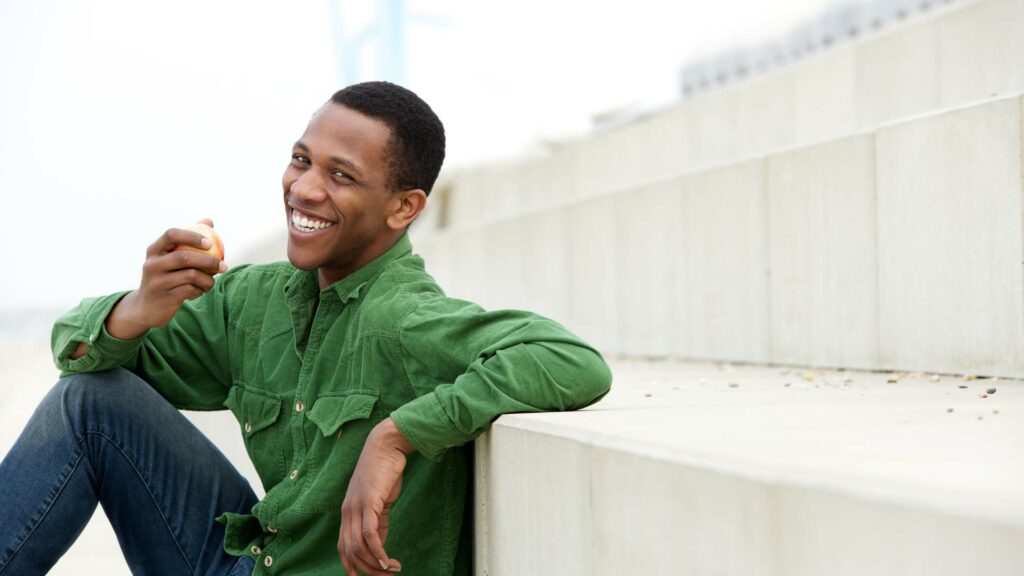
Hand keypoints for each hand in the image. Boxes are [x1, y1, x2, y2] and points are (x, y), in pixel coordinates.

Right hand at [107, 218, 226, 338]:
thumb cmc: (165, 277)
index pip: (172, 234)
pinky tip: (200, 291)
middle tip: (224, 266)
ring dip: (208, 279)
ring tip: (211, 282)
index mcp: (154, 250)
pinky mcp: (165, 297)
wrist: (145, 307)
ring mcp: (157, 281)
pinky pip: (191, 290)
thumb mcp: (170, 257)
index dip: (192, 236)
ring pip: (192, 276)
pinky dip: (200, 290)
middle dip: (209, 261)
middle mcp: (152, 264)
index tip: (210, 243)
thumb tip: (209, 221)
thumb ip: (188, 239)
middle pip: (185, 257)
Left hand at [339, 417, 414, 574]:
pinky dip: (378, 551)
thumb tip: (378, 544)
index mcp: (348, 513)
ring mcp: (356, 507)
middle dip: (367, 571)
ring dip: (375, 564)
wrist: (386, 446)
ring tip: (391, 571)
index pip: (343, 548)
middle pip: (349, 552)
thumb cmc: (385, 472)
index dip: (352, 567)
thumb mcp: (379, 501)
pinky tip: (387, 561)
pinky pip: (369, 534)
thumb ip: (377, 521)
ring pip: (359, 546)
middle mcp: (348, 512)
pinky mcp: (369, 502)